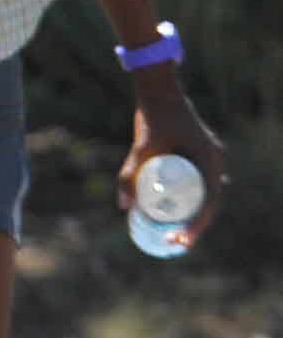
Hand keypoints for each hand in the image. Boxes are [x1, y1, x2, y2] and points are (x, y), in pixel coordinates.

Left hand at [121, 77, 226, 251]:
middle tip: (175, 244)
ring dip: (194, 216)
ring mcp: (207, 158)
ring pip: (204, 195)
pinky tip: (180, 216)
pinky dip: (191, 201)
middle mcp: (214, 161)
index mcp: (210, 161)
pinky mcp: (197, 156)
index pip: (209, 203)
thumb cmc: (152, 119)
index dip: (197, 226)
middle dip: (195, 227)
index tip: (181, 240)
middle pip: (209, 202)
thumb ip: (129, 174)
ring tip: (175, 236)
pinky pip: (199, 184)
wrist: (158, 93)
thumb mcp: (140, 148)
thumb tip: (123, 207)